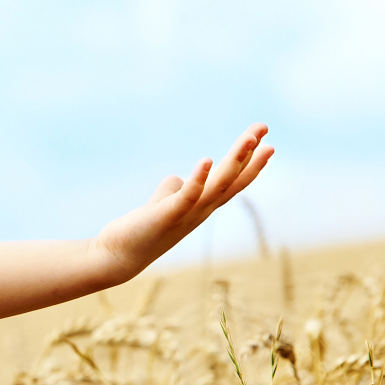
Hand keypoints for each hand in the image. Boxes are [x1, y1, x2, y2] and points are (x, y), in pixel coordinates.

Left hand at [93, 123, 273, 279]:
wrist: (118, 256)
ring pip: (218, 186)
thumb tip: (177, 179)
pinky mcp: (168, 216)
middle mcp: (201, 211)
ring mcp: (187, 215)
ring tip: (249, 138)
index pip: (232, 183)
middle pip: (232, 181)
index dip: (250, 163)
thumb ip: (172, 190)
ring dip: (235, 161)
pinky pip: (188, 196)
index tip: (266, 141)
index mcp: (201, 207)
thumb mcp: (162, 204)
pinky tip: (206, 160)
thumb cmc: (141, 230)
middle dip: (250, 154)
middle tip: (264, 128)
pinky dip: (198, 179)